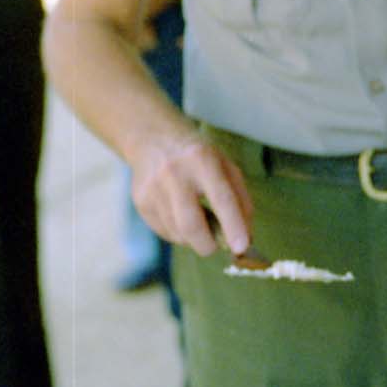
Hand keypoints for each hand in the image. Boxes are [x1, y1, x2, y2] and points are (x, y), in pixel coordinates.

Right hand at [128, 135, 255, 256]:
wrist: (153, 139)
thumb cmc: (198, 157)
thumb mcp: (225, 166)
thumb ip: (240, 200)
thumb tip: (245, 240)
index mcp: (201, 159)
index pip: (221, 198)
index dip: (233, 226)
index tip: (242, 248)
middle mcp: (174, 173)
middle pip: (191, 226)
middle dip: (208, 245)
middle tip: (217, 244)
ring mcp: (153, 188)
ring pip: (178, 234)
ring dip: (194, 239)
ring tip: (198, 219)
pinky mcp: (141, 202)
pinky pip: (165, 233)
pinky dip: (179, 234)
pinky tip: (181, 215)